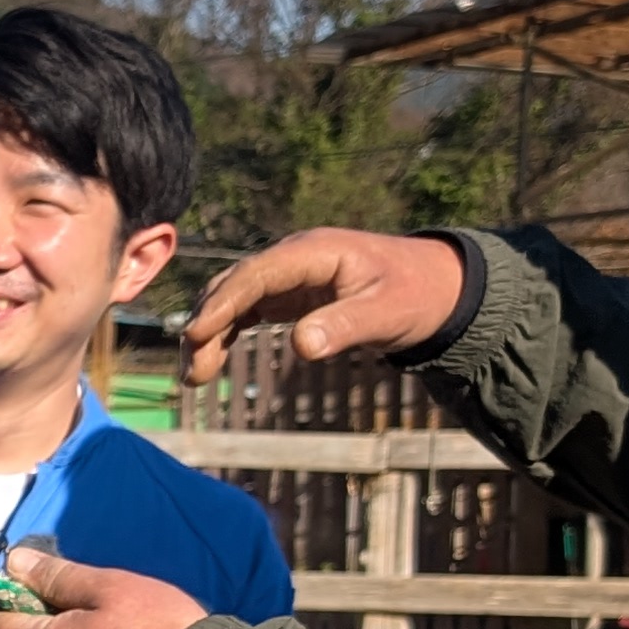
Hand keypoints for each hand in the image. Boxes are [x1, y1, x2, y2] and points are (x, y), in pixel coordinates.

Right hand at [179, 228, 466, 386]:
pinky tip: (211, 361)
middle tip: (193, 373)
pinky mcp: (288, 294)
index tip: (197, 336)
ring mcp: (288, 275)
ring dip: (209, 333)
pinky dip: (225, 333)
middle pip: (234, 285)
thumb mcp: (387, 313)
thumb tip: (302, 346)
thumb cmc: (415, 295)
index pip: (256, 274)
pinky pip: (245, 310)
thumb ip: (345, 326)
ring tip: (195, 376)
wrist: (435, 286)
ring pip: (233, 298)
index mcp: (314, 252)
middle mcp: (293, 258)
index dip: (223, 303)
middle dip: (206, 325)